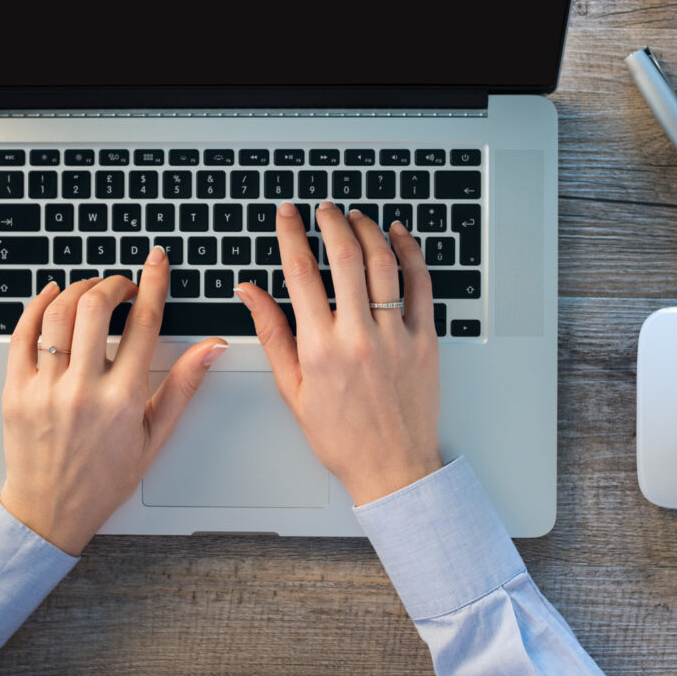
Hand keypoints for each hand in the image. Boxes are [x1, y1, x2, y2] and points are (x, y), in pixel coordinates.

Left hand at [0, 247, 226, 554]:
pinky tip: (52, 296)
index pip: (144, 324)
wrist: (50, 511)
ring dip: (78, 289)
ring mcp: (45, 389)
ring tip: (91, 291)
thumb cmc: (104, 479)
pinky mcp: (15, 391)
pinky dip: (37, 305)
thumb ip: (183, 386)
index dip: (154, 283)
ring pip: (59, 314)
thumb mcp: (154, 437)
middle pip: (96, 307)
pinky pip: (22, 334)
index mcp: (123, 399)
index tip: (155, 262)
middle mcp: (83, 390)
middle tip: (123, 286)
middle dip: (114, 284)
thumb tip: (210, 348)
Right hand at [234, 201, 442, 505]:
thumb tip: (250, 292)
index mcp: (320, 349)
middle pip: (344, 257)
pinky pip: (421, 286)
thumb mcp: (292, 389)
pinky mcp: (426, 341)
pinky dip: (410, 254)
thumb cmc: (341, 436)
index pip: (300, 274)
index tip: (286, 215)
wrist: (392, 467)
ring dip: (368, 231)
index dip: (290, 235)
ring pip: (383, 264)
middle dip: (330, 222)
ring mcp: (396, 337)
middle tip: (323, 208)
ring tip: (356, 217)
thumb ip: (272, 334)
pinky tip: (399, 237)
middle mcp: (358, 337)